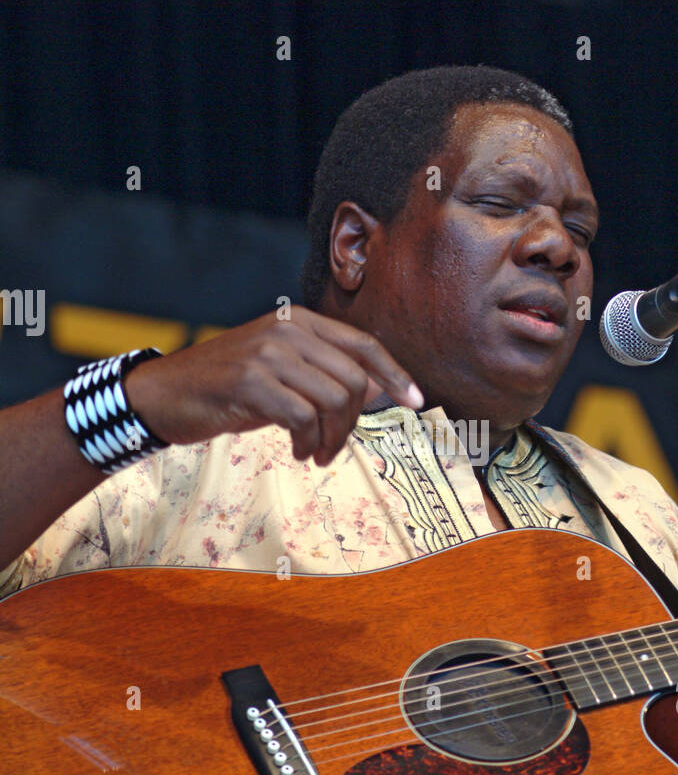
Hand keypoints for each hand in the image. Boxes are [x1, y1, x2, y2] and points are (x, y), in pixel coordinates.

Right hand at [123, 306, 423, 465]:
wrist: (163, 395)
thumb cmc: (225, 388)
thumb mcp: (278, 372)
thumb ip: (321, 374)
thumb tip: (375, 391)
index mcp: (298, 321)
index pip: (363, 343)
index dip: (395, 372)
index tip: (416, 400)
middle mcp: (287, 330)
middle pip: (354, 380)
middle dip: (353, 423)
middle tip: (334, 448)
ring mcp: (268, 353)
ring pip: (333, 401)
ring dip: (332, 438)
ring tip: (316, 453)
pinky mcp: (250, 381)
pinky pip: (303, 418)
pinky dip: (309, 442)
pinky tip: (298, 452)